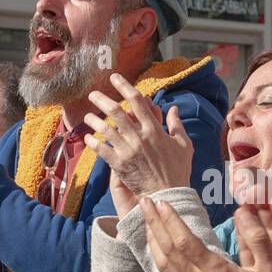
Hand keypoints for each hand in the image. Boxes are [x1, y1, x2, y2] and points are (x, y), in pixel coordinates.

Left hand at [85, 72, 193, 204]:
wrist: (168, 193)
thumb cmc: (178, 170)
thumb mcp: (184, 144)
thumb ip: (177, 125)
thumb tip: (173, 108)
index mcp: (154, 130)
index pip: (137, 101)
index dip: (124, 86)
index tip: (114, 78)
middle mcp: (139, 137)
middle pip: (116, 112)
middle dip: (102, 99)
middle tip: (92, 94)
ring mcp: (128, 151)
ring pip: (106, 129)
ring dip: (94, 120)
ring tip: (87, 116)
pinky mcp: (119, 165)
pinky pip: (102, 150)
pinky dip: (93, 142)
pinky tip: (88, 138)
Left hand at [141, 198, 271, 271]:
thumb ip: (258, 237)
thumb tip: (243, 211)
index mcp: (216, 271)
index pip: (183, 240)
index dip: (169, 219)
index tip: (160, 202)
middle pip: (168, 250)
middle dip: (154, 224)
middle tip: (144, 203)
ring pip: (164, 266)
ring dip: (153, 243)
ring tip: (147, 224)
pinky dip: (159, 265)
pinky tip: (156, 255)